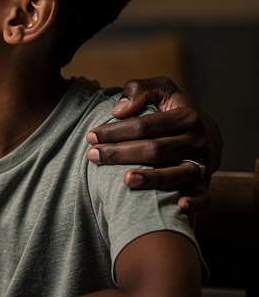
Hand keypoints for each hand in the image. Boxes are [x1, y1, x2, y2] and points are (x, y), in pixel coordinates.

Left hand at [86, 76, 222, 213]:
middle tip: (93, 156)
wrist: (206, 132)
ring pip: (177, 174)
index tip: (91, 137)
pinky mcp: (206, 182)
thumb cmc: (172, 110)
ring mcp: (202, 163)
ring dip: (152, 179)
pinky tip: (180, 206)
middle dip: (121, 154)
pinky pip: (204, 195)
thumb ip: (138, 90)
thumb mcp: (160, 90)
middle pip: (155, 150)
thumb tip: (119, 111)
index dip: (116, 131)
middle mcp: (197, 141)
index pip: (145, 126)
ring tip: (126, 181)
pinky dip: (195, 202)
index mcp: (186, 117)